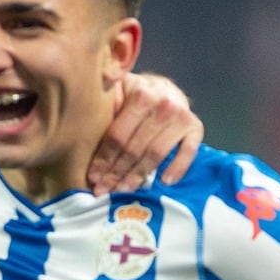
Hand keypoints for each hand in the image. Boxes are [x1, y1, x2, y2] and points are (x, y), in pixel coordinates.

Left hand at [87, 72, 202, 194]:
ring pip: (156, 154)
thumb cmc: (133, 94)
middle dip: (116, 173)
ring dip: (138, 176)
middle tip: (103, 191)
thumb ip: (105, 100)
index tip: (92, 178)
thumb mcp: (117, 90)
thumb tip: (84, 107)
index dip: (104, 159)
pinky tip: (164, 182)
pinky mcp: (196, 128)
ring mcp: (182, 117)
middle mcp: (164, 104)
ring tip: (122, 190)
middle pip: (135, 148)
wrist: (164, 88)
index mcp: (141, 94)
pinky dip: (178, 168)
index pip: (118, 135)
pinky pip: (188, 152)